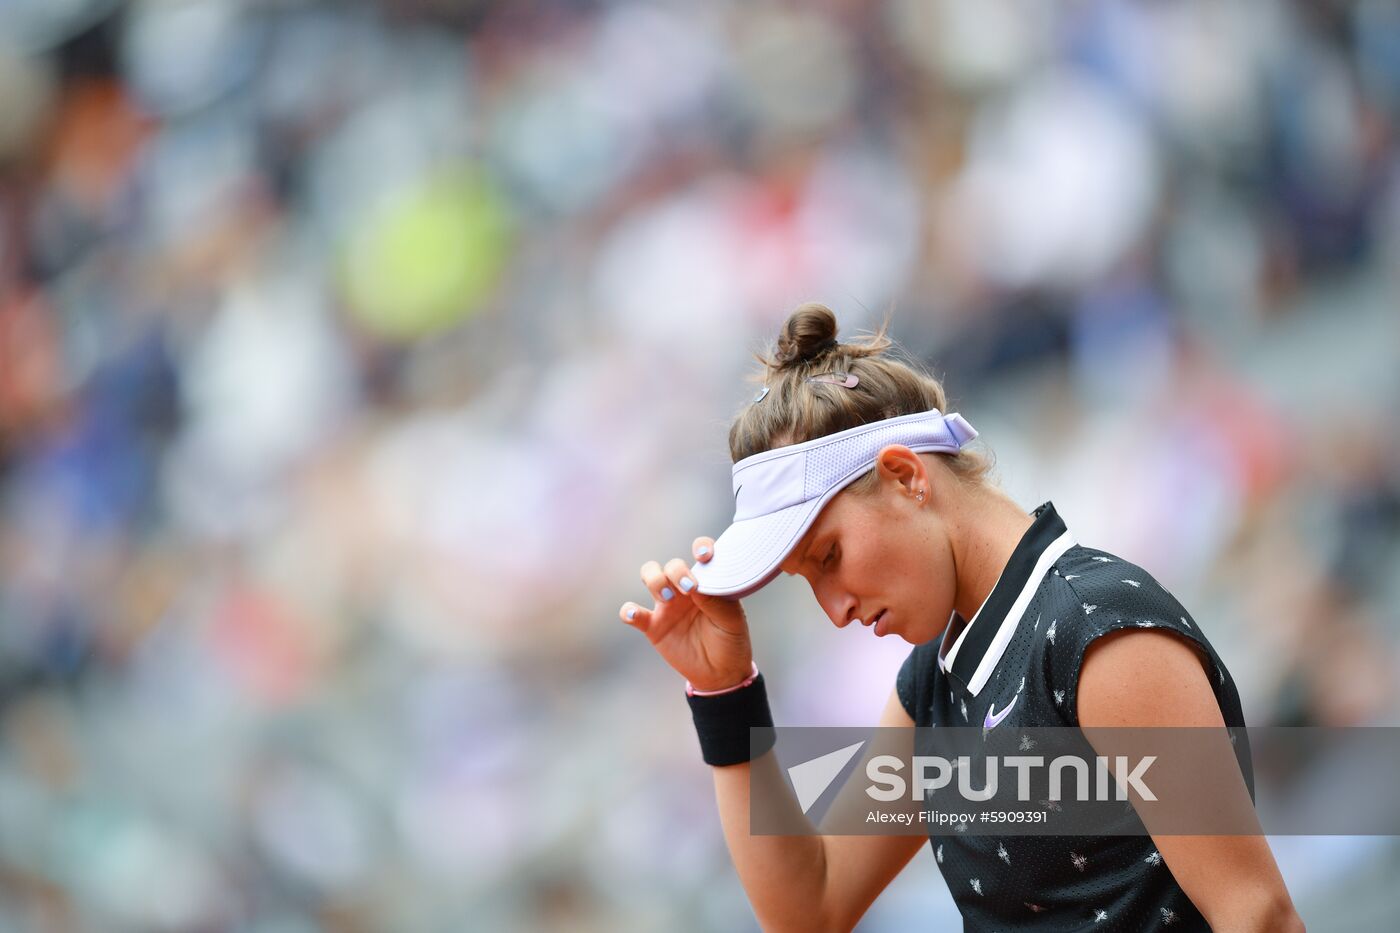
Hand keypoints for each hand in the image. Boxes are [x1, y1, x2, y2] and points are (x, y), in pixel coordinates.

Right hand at [620, 536, 753, 691]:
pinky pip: (633, 614)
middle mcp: (685, 589)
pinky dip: (628, 611)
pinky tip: (633, 614)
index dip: (701, 547)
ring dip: (655, 581)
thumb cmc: (731, 640)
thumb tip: (695, 586)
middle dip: (676, 571)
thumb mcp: (732, 621)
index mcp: (707, 582)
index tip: (704, 555)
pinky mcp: (653, 627)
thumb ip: (716, 601)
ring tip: (667, 598)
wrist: (721, 673)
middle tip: (688, 588)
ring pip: (650, 578)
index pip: (701, 554)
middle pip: (671, 565)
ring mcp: (667, 606)